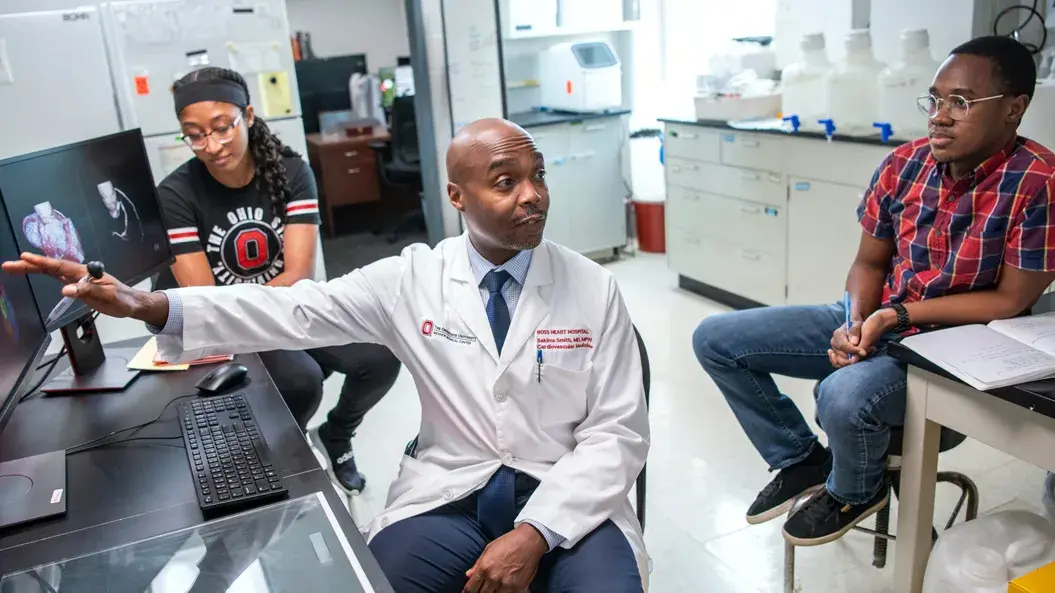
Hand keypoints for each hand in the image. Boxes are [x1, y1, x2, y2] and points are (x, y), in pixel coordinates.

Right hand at [2, 253, 165, 324]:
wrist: (131, 303)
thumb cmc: (122, 299)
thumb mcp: (107, 297)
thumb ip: (87, 292)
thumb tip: (66, 289)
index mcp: (86, 273)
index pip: (60, 266)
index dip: (42, 263)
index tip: (25, 258)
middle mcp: (79, 274)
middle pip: (51, 267)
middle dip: (30, 265)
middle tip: (9, 265)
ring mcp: (77, 279)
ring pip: (51, 272)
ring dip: (33, 269)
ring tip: (14, 267)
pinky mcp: (78, 287)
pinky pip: (57, 278)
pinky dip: (44, 274)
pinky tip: (33, 272)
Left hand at [463, 524, 547, 592]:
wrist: (530, 541)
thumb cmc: (508, 542)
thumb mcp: (489, 549)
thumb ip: (478, 564)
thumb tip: (468, 575)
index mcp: (484, 568)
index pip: (470, 588)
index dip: (468, 592)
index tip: (469, 591)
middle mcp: (494, 578)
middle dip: (480, 592)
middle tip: (482, 589)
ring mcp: (506, 584)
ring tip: (494, 588)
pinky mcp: (518, 588)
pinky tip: (504, 588)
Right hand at [828, 308, 896, 368]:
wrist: (855, 327)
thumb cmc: (857, 325)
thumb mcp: (857, 324)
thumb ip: (855, 331)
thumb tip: (854, 343)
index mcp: (837, 334)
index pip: (843, 345)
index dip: (853, 350)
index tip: (864, 352)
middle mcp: (833, 342)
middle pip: (841, 355)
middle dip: (853, 357)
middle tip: (865, 355)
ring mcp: (834, 349)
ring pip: (840, 361)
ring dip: (851, 362)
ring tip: (862, 356)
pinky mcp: (837, 354)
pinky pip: (837, 363)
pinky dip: (844, 365)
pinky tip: (852, 362)